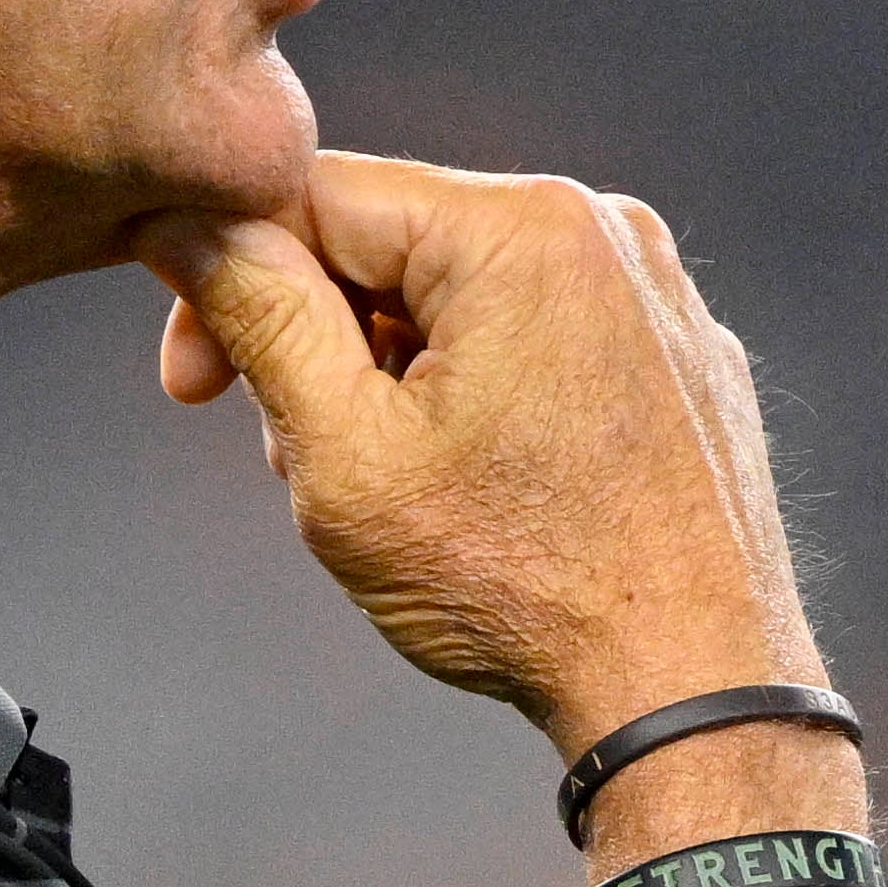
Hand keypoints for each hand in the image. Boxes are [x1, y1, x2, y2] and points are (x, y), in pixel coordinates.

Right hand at [140, 156, 818, 759]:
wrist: (696, 692)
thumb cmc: (530, 591)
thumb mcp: (345, 455)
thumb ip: (257, 315)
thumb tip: (191, 224)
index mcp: (521, 228)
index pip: (315, 194)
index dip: (229, 279)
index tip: (194, 384)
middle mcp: (606, 232)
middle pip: (394, 244)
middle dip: (324, 347)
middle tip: (307, 461)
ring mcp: (657, 296)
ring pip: (464, 297)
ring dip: (398, 380)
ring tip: (407, 493)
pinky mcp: (681, 359)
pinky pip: (544, 339)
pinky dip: (487, 397)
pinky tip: (488, 493)